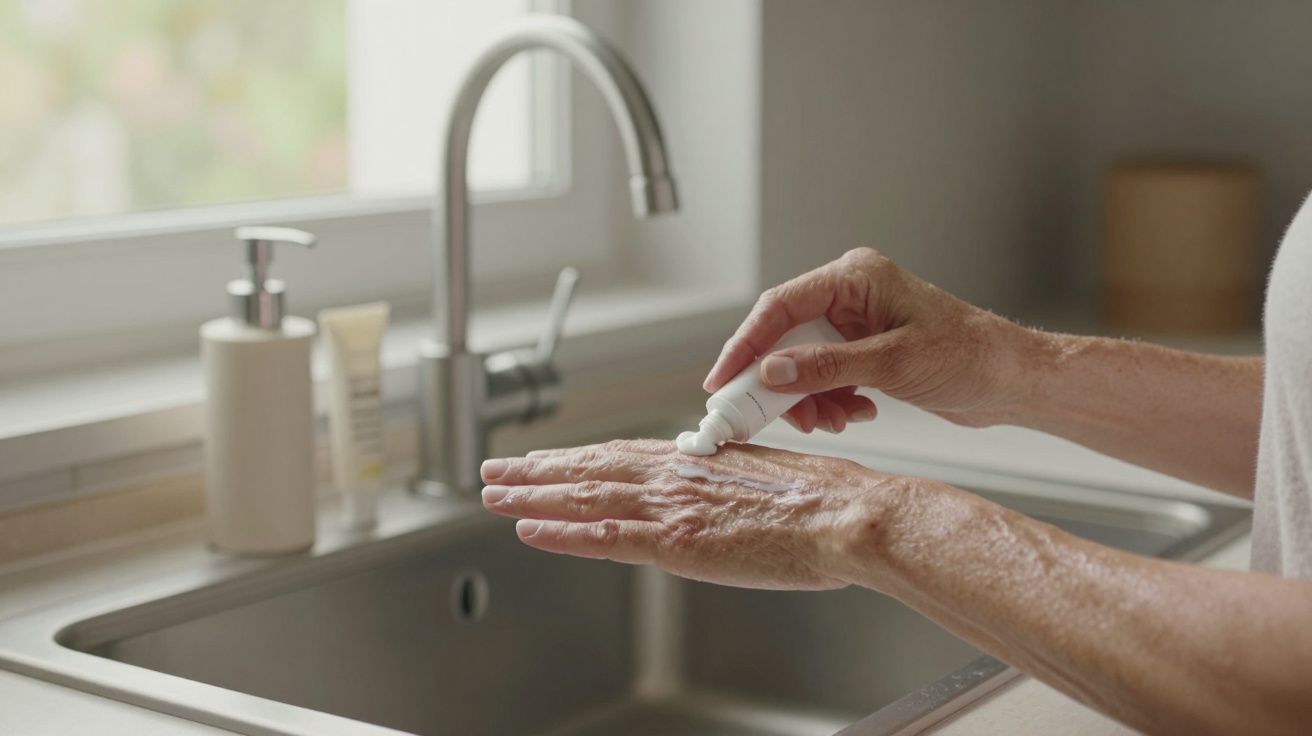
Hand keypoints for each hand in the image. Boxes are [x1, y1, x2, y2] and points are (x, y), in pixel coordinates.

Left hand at [479, 439, 911, 590]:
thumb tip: (699, 494)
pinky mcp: (678, 543)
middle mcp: (674, 477)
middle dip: (534, 471)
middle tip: (491, 471)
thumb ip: (719, 486)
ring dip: (532, 496)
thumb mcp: (760, 479)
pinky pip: (605, 536)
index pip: (617, 456)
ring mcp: (672, 508)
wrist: (846, 513)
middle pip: (588, 470)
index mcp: (695, 462)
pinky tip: (529, 530)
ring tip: (492, 494)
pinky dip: (562, 532)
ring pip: (584, 497)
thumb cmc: (821, 500)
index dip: (571, 458)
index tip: (540, 459)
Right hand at [704, 247, 1041, 430]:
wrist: (1014, 381)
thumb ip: (826, 367)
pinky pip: (824, 376)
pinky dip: (829, 400)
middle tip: (774, 418)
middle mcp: (851, 295)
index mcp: (854, 277)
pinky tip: (855, 413)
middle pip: (785, 338)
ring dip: (807, 398)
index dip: (745, 345)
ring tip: (831, 421)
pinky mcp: (865, 351)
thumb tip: (770, 371)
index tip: (722, 382)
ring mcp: (857, 324)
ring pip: (802, 363)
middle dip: (780, 383)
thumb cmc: (969, 357)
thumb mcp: (893, 364)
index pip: (780, 307)